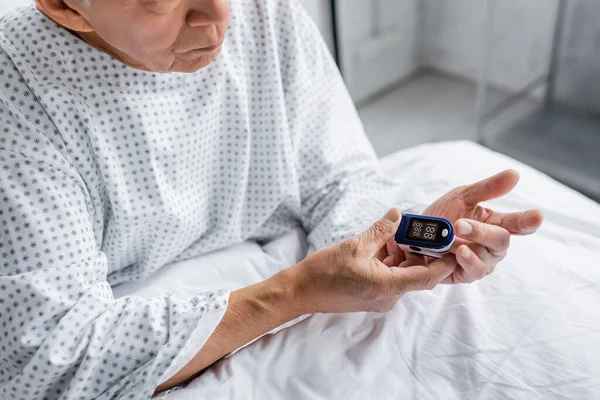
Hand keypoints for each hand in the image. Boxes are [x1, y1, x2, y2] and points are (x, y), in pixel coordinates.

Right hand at [288, 209, 457, 313]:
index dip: (444, 262)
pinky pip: (389, 277)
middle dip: (420, 252)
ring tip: (398, 232)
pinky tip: (383, 243)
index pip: (428, 277)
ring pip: (402, 274)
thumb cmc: (324, 271)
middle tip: (424, 229)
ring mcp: (379, 298)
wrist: (300, 291)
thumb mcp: (356, 245)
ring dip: (403, 255)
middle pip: (416, 274)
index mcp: (388, 287)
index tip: (453, 245)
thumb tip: (399, 214)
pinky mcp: (371, 295)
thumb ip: (381, 230)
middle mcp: (388, 297)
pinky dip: (390, 261)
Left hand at [379, 170, 542, 283]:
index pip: (518, 223)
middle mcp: (492, 246)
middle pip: (500, 241)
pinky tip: (457, 253)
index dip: (528, 221)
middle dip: (482, 232)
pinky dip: (465, 262)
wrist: (414, 233)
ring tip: (457, 242)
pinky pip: (471, 272)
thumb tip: (514, 174)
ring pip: (486, 260)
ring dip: (470, 249)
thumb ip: (488, 188)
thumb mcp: (462, 196)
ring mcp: (481, 262)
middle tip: (460, 224)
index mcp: (496, 224)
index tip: (537, 216)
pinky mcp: (465, 275)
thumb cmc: (443, 214)